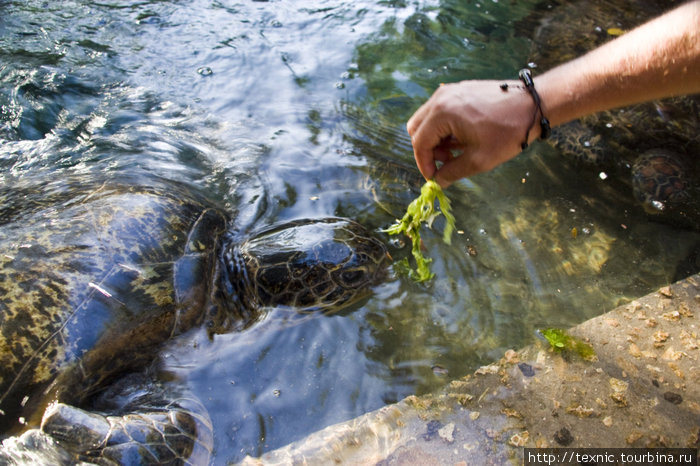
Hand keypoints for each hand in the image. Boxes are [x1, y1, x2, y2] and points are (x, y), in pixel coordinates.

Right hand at [407, 80, 536, 186]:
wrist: (533, 105)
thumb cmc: (507, 132)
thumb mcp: (479, 160)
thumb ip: (452, 173)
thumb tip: (437, 182)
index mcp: (442, 113)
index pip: (419, 142)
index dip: (424, 164)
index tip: (434, 178)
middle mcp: (441, 97)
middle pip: (416, 128)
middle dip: (427, 150)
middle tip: (446, 163)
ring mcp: (450, 91)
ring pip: (427, 119)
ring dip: (435, 139)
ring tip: (456, 151)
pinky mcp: (459, 90)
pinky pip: (440, 111)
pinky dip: (443, 127)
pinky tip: (463, 137)